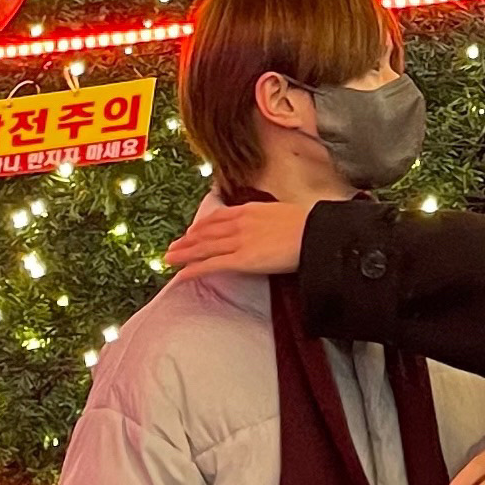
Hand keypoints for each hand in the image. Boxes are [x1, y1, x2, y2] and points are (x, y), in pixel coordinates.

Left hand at [164, 202, 313, 279]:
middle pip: (206, 232)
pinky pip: (211, 265)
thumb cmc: (307, 225)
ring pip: (204, 248)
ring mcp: (238, 242)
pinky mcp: (241, 260)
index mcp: (249, 210)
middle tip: (173, 247)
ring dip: (184, 254)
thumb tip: (267, 223)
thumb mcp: (282, 212)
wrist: (314, 233)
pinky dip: (194, 269)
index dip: (202, 225)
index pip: (219, 217)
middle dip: (187, 241)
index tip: (192, 231)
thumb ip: (267, 217)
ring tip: (170, 259)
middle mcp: (239, 224)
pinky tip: (181, 274)